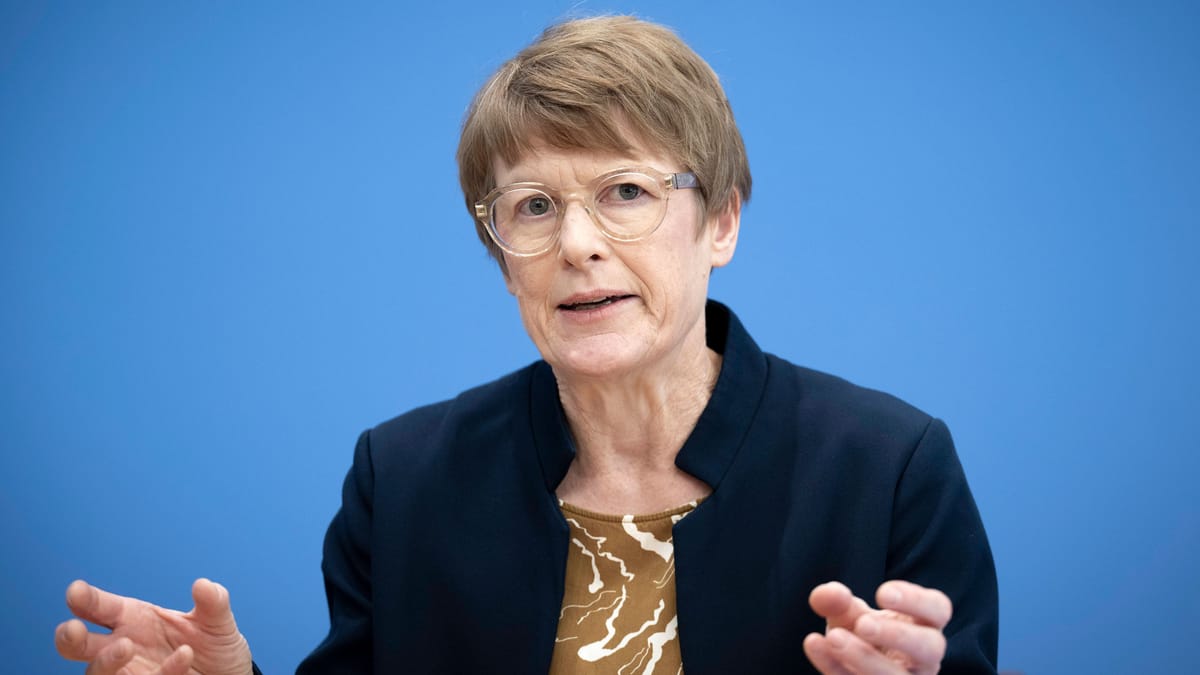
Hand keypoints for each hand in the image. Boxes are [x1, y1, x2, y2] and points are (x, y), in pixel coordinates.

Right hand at [55, 578, 252, 674]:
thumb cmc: (214, 647)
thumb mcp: (218, 622)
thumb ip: (213, 603)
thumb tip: (204, 585)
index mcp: (133, 619)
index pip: (99, 607)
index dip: (85, 599)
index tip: (76, 591)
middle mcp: (123, 647)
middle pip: (79, 645)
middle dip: (69, 637)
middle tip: (72, 630)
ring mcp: (130, 673)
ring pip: (97, 672)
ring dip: (105, 661)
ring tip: (126, 645)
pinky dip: (161, 674)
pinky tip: (184, 656)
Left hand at [803, 580, 951, 674]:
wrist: (852, 662)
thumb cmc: (861, 632)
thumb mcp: (848, 612)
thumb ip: (838, 600)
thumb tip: (830, 594)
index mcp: (925, 624)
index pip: (938, 609)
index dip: (916, 599)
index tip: (881, 593)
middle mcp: (925, 657)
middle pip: (930, 647)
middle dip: (897, 635)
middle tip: (863, 624)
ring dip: (865, 658)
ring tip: (834, 637)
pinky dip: (834, 667)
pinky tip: (815, 644)